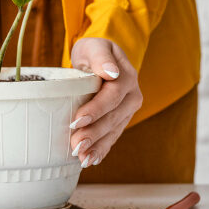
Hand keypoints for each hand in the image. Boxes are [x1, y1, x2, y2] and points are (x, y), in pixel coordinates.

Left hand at [69, 37, 142, 167]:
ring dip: (97, 146)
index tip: (77, 120)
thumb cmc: (93, 51)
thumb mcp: (95, 47)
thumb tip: (111, 72)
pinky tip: (91, 160)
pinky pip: (113, 136)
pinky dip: (102, 149)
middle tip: (76, 145)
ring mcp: (128, 110)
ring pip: (114, 130)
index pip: (113, 95)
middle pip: (113, 117)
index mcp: (127, 76)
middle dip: (94, 133)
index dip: (96, 109)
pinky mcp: (121, 120)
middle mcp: (132, 95)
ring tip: (82, 158)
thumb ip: (101, 57)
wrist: (101, 59)